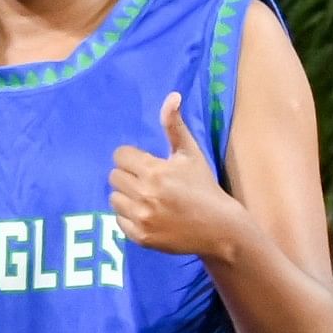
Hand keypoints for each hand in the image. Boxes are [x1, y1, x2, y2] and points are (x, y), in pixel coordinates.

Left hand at [108, 93, 251, 263]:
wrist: (219, 227)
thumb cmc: (203, 186)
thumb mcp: (190, 154)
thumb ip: (174, 126)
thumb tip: (171, 96)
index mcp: (155, 171)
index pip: (120, 156)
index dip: (133, 158)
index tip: (147, 164)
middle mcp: (145, 194)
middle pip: (114, 176)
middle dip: (130, 176)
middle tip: (149, 181)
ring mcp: (141, 217)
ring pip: (114, 198)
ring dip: (127, 196)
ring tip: (149, 198)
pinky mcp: (139, 236)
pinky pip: (118, 219)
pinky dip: (130, 216)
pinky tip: (150, 214)